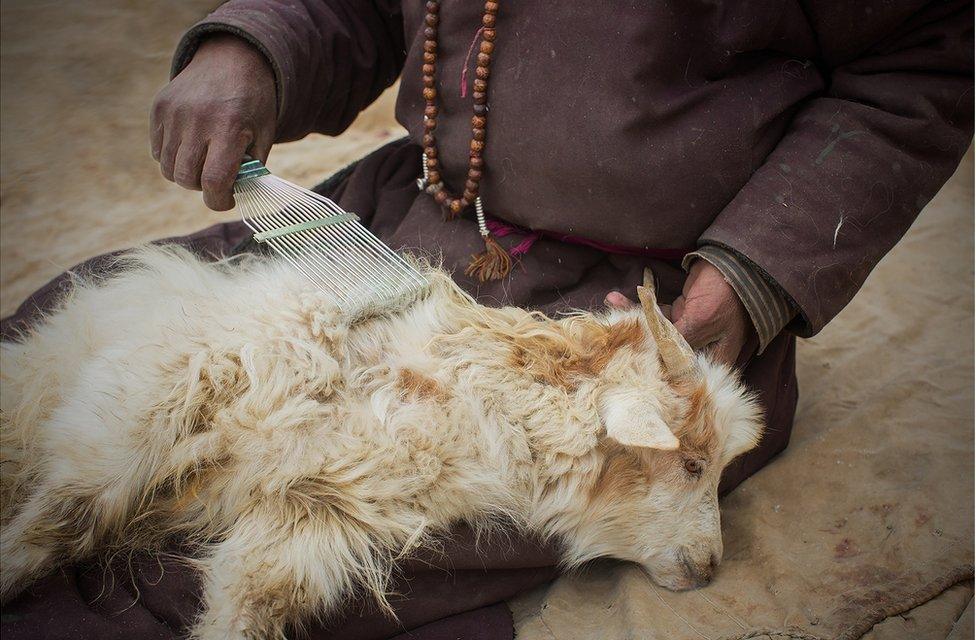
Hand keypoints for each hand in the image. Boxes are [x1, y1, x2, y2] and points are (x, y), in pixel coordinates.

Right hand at [150, 34, 276, 210]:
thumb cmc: (253, 103)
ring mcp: (174, 112)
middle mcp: (198, 119)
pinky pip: (157, 151)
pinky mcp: (159, 108)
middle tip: (216, 178)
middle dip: (202, 187)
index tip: (226, 200)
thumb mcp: (263, 135)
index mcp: (229, 127)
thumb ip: (250, 169)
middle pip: (186, 178)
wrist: (233, 58)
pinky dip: (172, 157)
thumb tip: (234, 198)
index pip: (214, 181)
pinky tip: (190, 146)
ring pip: (168, 168)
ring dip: (186, 174)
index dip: (219, 200)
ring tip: (203, 162)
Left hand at [605, 260, 753, 365]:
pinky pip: (655, 316)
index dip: (654, 369)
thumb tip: (649, 354)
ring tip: (610, 305)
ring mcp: (688, 332)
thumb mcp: (701, 320)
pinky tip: (617, 298)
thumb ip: (676, 339)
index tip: (627, 358)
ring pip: (654, 333)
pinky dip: (638, 307)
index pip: (679, 372)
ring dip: (631, 319)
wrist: (732, 262)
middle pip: (663, 353)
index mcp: (713, 360)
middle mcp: (699, 350)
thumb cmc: (725, 294)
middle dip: (635, 341)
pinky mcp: (679, 315)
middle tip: (609, 330)